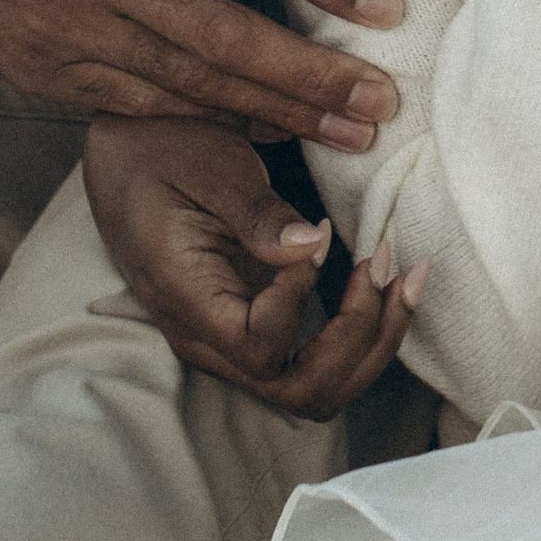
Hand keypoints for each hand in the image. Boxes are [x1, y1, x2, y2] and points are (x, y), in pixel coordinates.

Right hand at [0, 0, 406, 134]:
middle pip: (231, 35)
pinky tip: (259, 135)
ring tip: (346, 136)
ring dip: (277, 114)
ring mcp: (73, 30)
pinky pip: (141, 104)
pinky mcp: (47, 70)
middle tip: (385, 104)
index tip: (386, 2)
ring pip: (193, 84)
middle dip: (315, 76)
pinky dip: (205, 121)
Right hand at [84, 116, 425, 414]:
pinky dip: (364, 329)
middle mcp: (207, 339)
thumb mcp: (210, 165)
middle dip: (360, 337)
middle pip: (300, 392)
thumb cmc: (165, 148)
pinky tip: (393, 280)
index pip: (260, 346)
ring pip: (316, 388)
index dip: (301, 299)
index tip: (321, 231)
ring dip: (373, 340)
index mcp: (186, 300)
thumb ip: (255, 212)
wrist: (132, 151)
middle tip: (387, 262)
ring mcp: (233, 340)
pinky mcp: (257, 325)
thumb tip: (312, 245)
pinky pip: (316, 357)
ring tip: (408, 275)